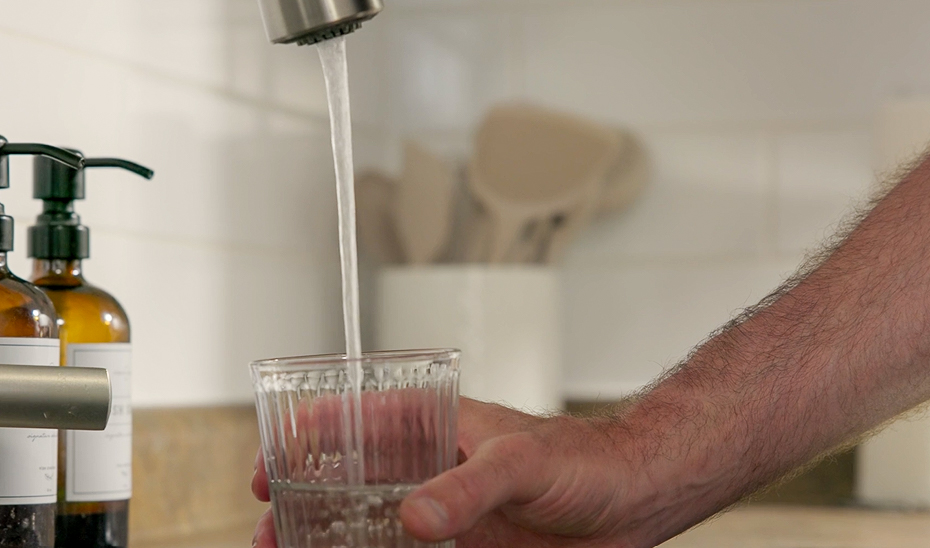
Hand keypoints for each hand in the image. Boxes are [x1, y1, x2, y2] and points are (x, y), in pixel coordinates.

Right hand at [252, 398, 666, 547]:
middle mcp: (435, 466)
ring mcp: (448, 510)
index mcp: (440, 425)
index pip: (358, 419)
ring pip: (372, 523)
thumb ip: (468, 487)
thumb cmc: (587, 458)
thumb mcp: (522, 463)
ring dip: (333, 539)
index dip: (309, 438)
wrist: (633, 501)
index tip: (271, 466)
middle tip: (272, 529)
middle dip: (306, 499)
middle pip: (352, 478)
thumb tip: (414, 517)